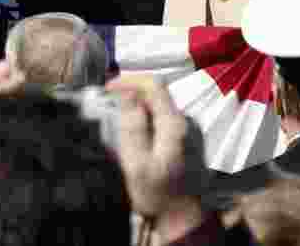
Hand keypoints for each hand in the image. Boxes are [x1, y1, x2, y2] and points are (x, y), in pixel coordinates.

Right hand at [104, 75, 209, 227]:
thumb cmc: (158, 194)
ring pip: (160, 107)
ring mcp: (191, 131)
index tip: (108, 88)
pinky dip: (149, 120)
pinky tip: (138, 138)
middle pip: (158, 94)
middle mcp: (187, 123)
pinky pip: (165, 120)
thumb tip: (129, 95)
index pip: (154, 85)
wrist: (185, 219)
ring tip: (121, 124)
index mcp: (175, 125)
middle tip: (110, 105)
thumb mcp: (137, 164)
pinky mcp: (190, 140)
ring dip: (140, 109)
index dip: (129, 80)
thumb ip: (133, 127)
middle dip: (132, 94)